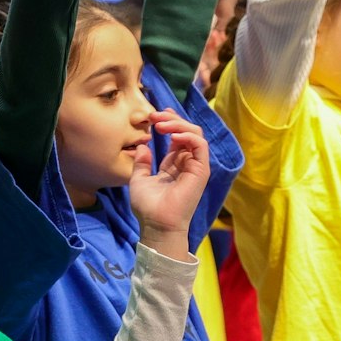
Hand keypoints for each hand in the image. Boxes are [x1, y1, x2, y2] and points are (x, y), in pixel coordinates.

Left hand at [129, 110, 212, 257]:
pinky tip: (172, 135)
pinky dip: (187, 136)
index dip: (169, 122)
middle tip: (153, 116)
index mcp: (174, 164)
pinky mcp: (201, 170)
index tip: (154, 116)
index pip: (177, 136)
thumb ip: (142, 163)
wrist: (157, 224)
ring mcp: (195, 166)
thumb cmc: (148, 207)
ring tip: (160, 124)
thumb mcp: (139, 180)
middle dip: (171, 119)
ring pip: (194, 134)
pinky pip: (200, 145)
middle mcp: (187, 163)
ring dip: (178, 124)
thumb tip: (143, 146)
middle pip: (186, 131)